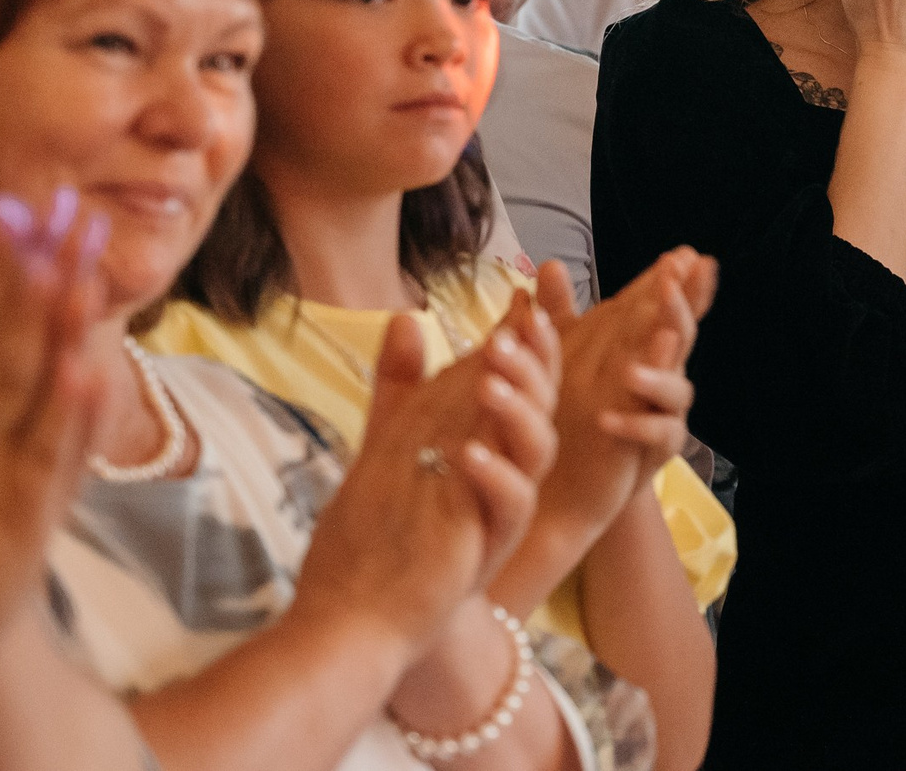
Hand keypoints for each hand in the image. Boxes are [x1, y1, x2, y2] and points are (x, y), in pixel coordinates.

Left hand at [294, 308, 558, 655]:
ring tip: (488, 378)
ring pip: (538, 447)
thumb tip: (405, 317)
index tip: (522, 296)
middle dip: (534, 361)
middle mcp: (510, 468)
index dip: (527, 336)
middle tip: (511, 328)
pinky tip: (467, 450)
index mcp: (491, 438)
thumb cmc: (384, 526)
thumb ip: (402, 382)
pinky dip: (494, 474)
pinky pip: (512, 504)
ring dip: (518, 408)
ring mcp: (503, 506)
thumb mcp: (392, 439)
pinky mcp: (491, 544)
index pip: (522, 376)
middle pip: (543, 401)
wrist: (362, 610)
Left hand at [513, 252, 714, 548]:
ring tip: (629, 371)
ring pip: (677, 388)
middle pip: (682, 335)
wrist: (569, 482)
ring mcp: (661, 411)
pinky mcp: (654, 450)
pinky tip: (609, 420)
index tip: (688, 253)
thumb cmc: (569, 409)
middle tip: (672, 284)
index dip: (679, 281)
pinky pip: (658, 434)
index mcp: (639, 346)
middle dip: (682, 307)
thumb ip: (555, 311)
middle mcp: (658, 374)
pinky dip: (636, 424)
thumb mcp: (556, 355)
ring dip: (659, 373)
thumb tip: (549, 262)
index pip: (662, 307)